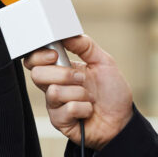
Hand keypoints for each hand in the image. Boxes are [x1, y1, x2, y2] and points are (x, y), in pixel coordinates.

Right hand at [23, 35, 132, 150]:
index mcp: (60, 70)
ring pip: (53, 92)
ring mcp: (55, 105)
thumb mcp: (104, 62)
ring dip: (78, 93)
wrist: (122, 121)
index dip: (39, 56)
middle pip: (37, 75)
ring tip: (89, 97)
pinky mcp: (60, 122)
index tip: (55, 55)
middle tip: (81, 78)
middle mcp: (54, 86)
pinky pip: (67, 110)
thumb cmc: (112, 93)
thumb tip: (67, 34)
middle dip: (63, 74)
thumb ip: (85, 45)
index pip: (34, 60)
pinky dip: (84, 108)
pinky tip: (88, 111)